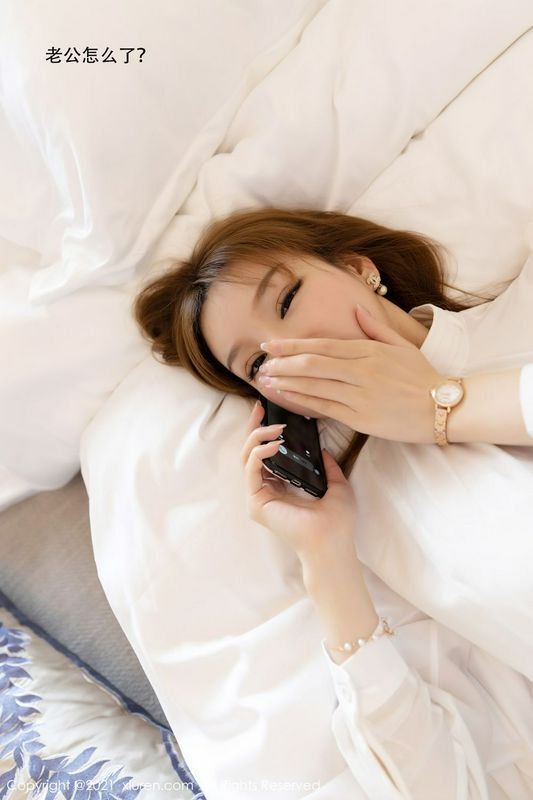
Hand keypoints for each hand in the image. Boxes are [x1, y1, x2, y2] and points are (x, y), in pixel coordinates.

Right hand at [241, 401, 357, 561]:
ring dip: (257, 437)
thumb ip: (328, 468)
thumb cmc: (337, 521)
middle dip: (254, 427)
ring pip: (246, 458)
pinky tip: (275, 444)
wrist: (333, 542)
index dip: (265, 432)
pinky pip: (251, 470)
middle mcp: (267, 490)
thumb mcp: (337, 486)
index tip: (269, 411)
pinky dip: (260, 453)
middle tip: (261, 408)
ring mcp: (259, 496)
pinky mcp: (256, 502)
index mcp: (282, 486)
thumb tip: (324, 450)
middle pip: (251, 451)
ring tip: (276, 428)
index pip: (267, 453)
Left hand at [257, 305, 442, 442]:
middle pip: (312, 363)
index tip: (270, 345)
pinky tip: (286, 396)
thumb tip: (356, 309)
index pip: (322, 344)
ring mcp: (360, 394)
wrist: (444, 408)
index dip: (292, 345)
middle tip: (261, 363)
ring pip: (314, 385)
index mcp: (369, 350)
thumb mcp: (402, 345)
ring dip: (286, 382)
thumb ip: (375, 328)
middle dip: (283, 363)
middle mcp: (361, 370)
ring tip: (266, 380)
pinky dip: (302, 400)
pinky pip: (325, 407)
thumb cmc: (423, 377)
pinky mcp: (360, 417)